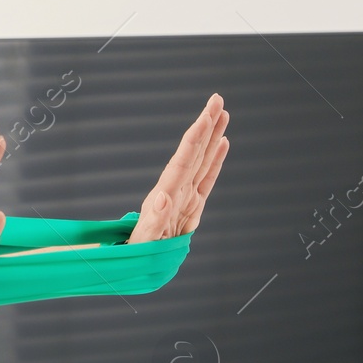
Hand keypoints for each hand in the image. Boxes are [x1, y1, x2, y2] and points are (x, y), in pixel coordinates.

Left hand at [127, 93, 229, 242]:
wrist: (140, 262)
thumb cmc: (140, 253)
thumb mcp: (145, 241)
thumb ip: (153, 220)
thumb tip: (161, 196)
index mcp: (165, 195)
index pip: (183, 160)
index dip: (195, 138)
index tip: (205, 116)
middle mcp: (175, 189)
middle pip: (194, 152)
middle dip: (205, 126)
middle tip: (216, 100)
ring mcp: (185, 194)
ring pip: (202, 160)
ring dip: (212, 137)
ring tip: (222, 114)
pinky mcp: (193, 204)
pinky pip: (207, 177)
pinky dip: (215, 160)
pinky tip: (222, 143)